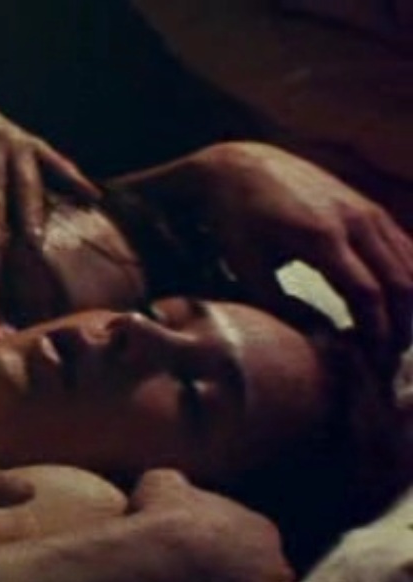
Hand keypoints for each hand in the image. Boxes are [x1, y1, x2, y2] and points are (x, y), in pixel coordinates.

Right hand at [129, 469, 293, 581]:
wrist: (160, 563)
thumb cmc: (160, 521)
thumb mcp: (162, 484)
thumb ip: (177, 487)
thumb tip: (171, 487)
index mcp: (261, 529)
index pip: (252, 545)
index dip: (226, 556)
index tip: (201, 564)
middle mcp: (278, 565)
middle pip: (262, 579)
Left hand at [187, 142, 412, 358]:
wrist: (241, 168)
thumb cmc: (236, 223)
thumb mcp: (246, 266)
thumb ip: (280, 306)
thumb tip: (321, 342)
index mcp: (320, 237)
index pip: (367, 293)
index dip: (376, 332)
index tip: (373, 363)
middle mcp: (354, 220)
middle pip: (399, 282)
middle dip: (402, 327)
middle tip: (390, 363)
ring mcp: (367, 211)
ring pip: (410, 265)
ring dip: (412, 308)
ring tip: (396, 343)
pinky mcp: (371, 209)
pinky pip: (406, 248)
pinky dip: (412, 281)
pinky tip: (405, 310)